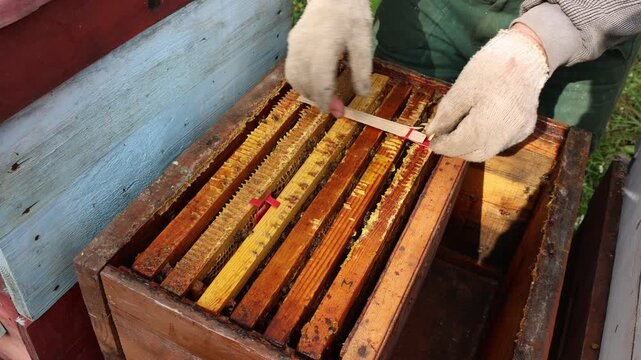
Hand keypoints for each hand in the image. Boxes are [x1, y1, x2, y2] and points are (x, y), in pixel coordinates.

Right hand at [285, 0, 372, 117]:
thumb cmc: (350, 14)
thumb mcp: (363, 40)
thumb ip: (362, 68)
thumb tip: (362, 94)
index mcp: (323, 47)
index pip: (320, 82)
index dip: (327, 101)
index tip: (337, 113)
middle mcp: (303, 49)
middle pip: (306, 84)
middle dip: (320, 100)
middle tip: (337, 109)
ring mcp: (294, 46)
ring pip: (295, 79)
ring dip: (309, 93)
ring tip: (326, 98)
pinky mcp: (292, 44)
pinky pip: (292, 70)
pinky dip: (301, 83)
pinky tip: (315, 85)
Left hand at [425, 26, 549, 161]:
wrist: (527, 54)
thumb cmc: (490, 69)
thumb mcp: (461, 89)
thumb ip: (446, 115)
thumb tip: (433, 132)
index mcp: (487, 124)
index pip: (460, 145)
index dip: (443, 146)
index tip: (431, 142)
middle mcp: (505, 136)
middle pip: (475, 154)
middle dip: (457, 149)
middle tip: (444, 139)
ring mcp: (518, 134)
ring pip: (489, 151)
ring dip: (471, 146)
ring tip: (460, 131)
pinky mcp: (525, 130)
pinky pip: (501, 143)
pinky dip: (486, 140)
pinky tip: (480, 126)